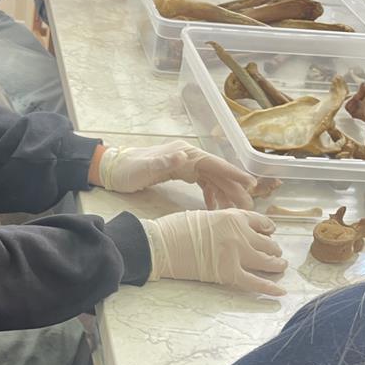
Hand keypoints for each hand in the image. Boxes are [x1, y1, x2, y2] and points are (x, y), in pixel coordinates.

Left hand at [97, 141, 255, 209]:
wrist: (113, 169)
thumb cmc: (128, 169)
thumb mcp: (143, 168)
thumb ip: (163, 163)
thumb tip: (182, 157)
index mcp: (184, 154)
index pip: (214, 164)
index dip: (233, 174)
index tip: (250, 184)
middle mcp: (188, 157)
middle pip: (218, 173)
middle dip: (234, 188)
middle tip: (249, 205)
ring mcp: (184, 165)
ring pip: (212, 180)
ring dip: (225, 194)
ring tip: (236, 210)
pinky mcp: (180, 174)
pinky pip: (202, 184)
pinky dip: (211, 195)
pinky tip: (214, 208)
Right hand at [141, 210, 287, 295]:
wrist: (161, 244)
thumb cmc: (175, 228)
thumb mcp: (205, 216)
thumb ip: (223, 222)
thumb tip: (231, 232)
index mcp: (234, 217)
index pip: (261, 222)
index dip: (268, 229)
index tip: (271, 232)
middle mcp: (241, 234)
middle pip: (267, 243)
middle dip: (273, 249)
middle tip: (275, 254)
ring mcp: (237, 254)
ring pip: (267, 261)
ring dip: (277, 265)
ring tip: (280, 267)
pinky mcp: (229, 274)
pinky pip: (255, 283)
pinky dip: (270, 288)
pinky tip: (281, 292)